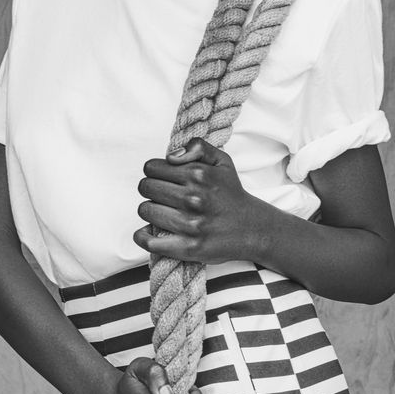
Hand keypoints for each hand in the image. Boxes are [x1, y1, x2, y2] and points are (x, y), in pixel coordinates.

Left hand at [134, 137, 253, 263]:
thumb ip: (198, 146)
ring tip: (163, 212)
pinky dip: (142, 237)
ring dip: (150, 211)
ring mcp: (191, 224)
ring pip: (146, 210)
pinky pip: (151, 242)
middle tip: (162, 195)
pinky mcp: (189, 247)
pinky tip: (145, 233)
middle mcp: (194, 198)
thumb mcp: (222, 161)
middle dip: (151, 190)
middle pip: (145, 188)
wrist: (252, 229)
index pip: (151, 168)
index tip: (163, 179)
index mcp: (199, 175)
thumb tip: (171, 155)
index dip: (154, 172)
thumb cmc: (231, 194)